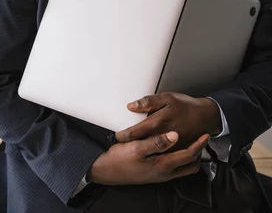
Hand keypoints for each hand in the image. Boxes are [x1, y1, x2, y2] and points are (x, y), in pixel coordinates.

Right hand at [89, 131, 209, 185]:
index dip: (199, 144)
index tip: (205, 134)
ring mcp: (158, 175)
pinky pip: (173, 168)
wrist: (104, 171)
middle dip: (198, 152)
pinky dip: (178, 158)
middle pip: (191, 165)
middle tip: (200, 139)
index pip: (189, 155)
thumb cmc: (118, 159)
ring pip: (183, 168)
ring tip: (189, 143)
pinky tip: (171, 149)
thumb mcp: (136, 148)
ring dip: (189, 156)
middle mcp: (164, 173)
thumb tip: (175, 135)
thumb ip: (156, 142)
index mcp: (163, 165)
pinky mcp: (152, 174)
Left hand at [116, 92, 221, 149]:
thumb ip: (148, 102)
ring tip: (129, 150)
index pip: (137, 131)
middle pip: (142, 143)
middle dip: (130, 145)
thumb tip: (130, 106)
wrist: (206, 116)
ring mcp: (172, 145)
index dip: (125, 135)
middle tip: (119, 145)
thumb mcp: (166, 98)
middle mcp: (165, 135)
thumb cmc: (184, 105)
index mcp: (160, 121)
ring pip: (152, 152)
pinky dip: (154, 154)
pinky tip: (147, 153)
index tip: (117, 136)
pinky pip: (163, 155)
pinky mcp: (178, 151)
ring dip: (141, 151)